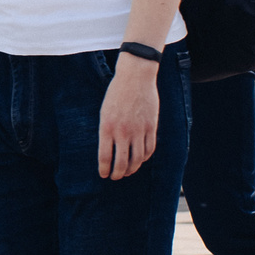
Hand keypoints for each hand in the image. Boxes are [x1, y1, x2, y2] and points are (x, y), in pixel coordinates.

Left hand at [97, 54, 158, 180]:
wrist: (135, 77)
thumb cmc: (116, 93)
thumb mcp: (104, 112)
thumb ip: (106, 132)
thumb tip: (109, 152)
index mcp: (107, 127)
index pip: (105, 157)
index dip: (104, 170)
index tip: (104, 175)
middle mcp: (123, 131)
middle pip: (121, 163)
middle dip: (118, 174)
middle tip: (115, 177)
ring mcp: (139, 130)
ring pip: (137, 159)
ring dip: (132, 169)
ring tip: (127, 171)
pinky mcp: (151, 126)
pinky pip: (149, 149)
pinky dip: (144, 158)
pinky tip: (140, 159)